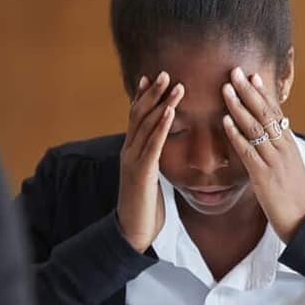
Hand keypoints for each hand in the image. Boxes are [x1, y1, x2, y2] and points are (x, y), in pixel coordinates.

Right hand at [117, 72, 181, 252]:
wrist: (133, 231)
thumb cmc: (145, 206)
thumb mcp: (149, 178)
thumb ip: (151, 161)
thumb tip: (160, 150)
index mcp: (132, 152)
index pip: (136, 118)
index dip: (144, 97)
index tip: (153, 78)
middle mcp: (129, 151)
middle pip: (139, 115)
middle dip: (153, 93)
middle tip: (166, 73)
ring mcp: (133, 160)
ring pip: (146, 125)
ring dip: (162, 103)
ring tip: (175, 86)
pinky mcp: (141, 172)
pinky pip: (153, 145)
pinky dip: (161, 126)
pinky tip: (171, 112)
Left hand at [220, 67, 304, 240]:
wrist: (304, 221)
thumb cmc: (294, 197)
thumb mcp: (290, 168)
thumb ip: (279, 151)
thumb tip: (270, 137)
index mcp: (290, 145)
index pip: (276, 113)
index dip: (263, 93)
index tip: (252, 76)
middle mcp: (283, 148)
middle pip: (265, 114)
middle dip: (249, 91)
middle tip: (235, 72)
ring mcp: (274, 161)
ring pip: (255, 128)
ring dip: (239, 106)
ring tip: (226, 89)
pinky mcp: (264, 176)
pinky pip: (247, 151)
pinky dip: (236, 135)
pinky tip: (225, 122)